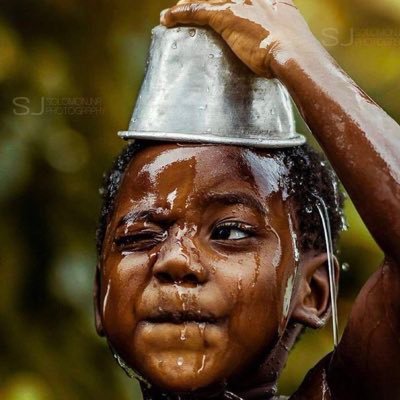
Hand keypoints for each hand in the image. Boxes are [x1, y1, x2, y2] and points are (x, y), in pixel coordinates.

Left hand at [160, 0, 317, 77]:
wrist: (293, 53)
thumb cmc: (295, 52)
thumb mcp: (291, 33)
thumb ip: (282, 31)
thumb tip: (283, 44)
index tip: (218, 3)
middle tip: (189, 4)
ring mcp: (239, 2)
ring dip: (187, 4)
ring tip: (175, 12)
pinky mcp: (226, 16)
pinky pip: (196, 11)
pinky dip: (179, 15)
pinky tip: (167, 19)